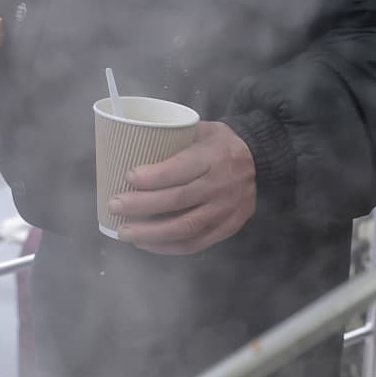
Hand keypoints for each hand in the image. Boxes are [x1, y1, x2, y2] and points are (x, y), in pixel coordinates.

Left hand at [112, 122, 256, 255]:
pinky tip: (147, 244)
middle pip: (177, 200)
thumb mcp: (202, 129)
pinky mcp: (229, 227)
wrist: (261, 160)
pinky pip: (196, 243)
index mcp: (215, 156)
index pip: (180, 170)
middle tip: (114, 206)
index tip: (127, 177)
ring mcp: (227, 210)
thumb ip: (173, 138)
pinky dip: (168, 247)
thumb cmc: (220, 143)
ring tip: (125, 233)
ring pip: (185, 227)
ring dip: (151, 233)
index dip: (152, 177)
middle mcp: (222, 185)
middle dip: (141, 206)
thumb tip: (130, 149)